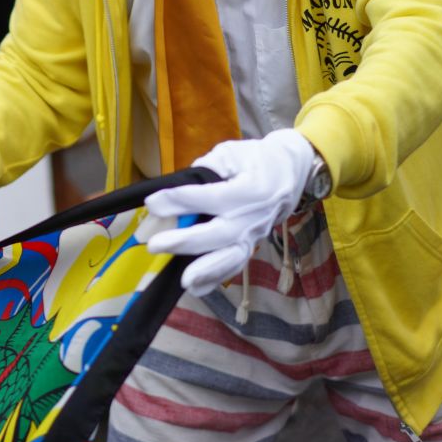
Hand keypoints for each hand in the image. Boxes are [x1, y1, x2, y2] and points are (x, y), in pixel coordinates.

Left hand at [142, 129, 322, 295]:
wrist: (290, 172)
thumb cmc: (253, 159)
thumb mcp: (231, 153)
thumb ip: (206, 170)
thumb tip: (176, 190)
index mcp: (251, 187)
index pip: (212, 196)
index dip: (181, 200)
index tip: (152, 203)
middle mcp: (254, 215)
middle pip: (221, 233)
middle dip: (187, 241)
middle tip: (155, 245)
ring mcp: (255, 234)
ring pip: (232, 256)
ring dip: (207, 269)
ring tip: (183, 280)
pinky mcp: (251, 245)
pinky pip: (235, 265)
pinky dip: (215, 278)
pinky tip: (195, 288)